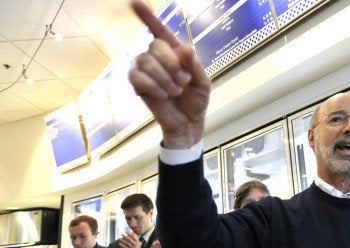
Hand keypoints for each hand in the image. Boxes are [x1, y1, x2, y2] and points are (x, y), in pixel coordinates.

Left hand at [119, 232, 144, 247]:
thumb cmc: (137, 247)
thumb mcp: (137, 241)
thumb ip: (135, 236)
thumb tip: (132, 231)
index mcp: (136, 241)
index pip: (132, 236)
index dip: (129, 233)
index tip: (125, 232)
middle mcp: (134, 244)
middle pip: (129, 239)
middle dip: (125, 236)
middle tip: (121, 234)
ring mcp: (132, 247)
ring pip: (126, 243)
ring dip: (122, 240)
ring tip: (119, 238)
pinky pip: (125, 247)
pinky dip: (122, 245)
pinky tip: (119, 243)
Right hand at [129, 0, 210, 149]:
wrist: (188, 122)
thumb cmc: (196, 101)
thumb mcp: (203, 82)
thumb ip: (194, 64)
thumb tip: (183, 48)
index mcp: (175, 52)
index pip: (159, 31)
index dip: (148, 17)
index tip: (134, 2)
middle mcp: (158, 57)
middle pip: (155, 45)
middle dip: (171, 64)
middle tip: (183, 82)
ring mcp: (146, 70)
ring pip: (145, 60)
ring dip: (164, 78)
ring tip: (175, 91)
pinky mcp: (138, 84)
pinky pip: (137, 76)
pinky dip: (153, 86)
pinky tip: (163, 95)